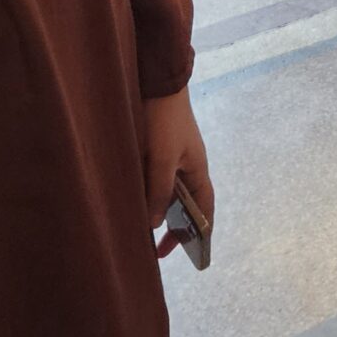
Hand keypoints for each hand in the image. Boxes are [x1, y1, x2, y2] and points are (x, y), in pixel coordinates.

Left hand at [141, 88, 213, 258]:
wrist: (156, 83)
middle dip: (173, 228)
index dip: (200, 231)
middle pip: (185, 205)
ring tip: (140, 232)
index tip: (188, 253)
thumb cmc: (165, 121)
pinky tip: (131, 205)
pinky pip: (153, 181)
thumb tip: (155, 224)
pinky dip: (145, 196)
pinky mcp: (155, 152)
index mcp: (198, 171)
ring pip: (166, 194)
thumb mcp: (162, 160)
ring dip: (156, 212)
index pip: (205, 209)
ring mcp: (171, 160)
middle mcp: (187, 168)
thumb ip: (159, 192)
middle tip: (154, 250)